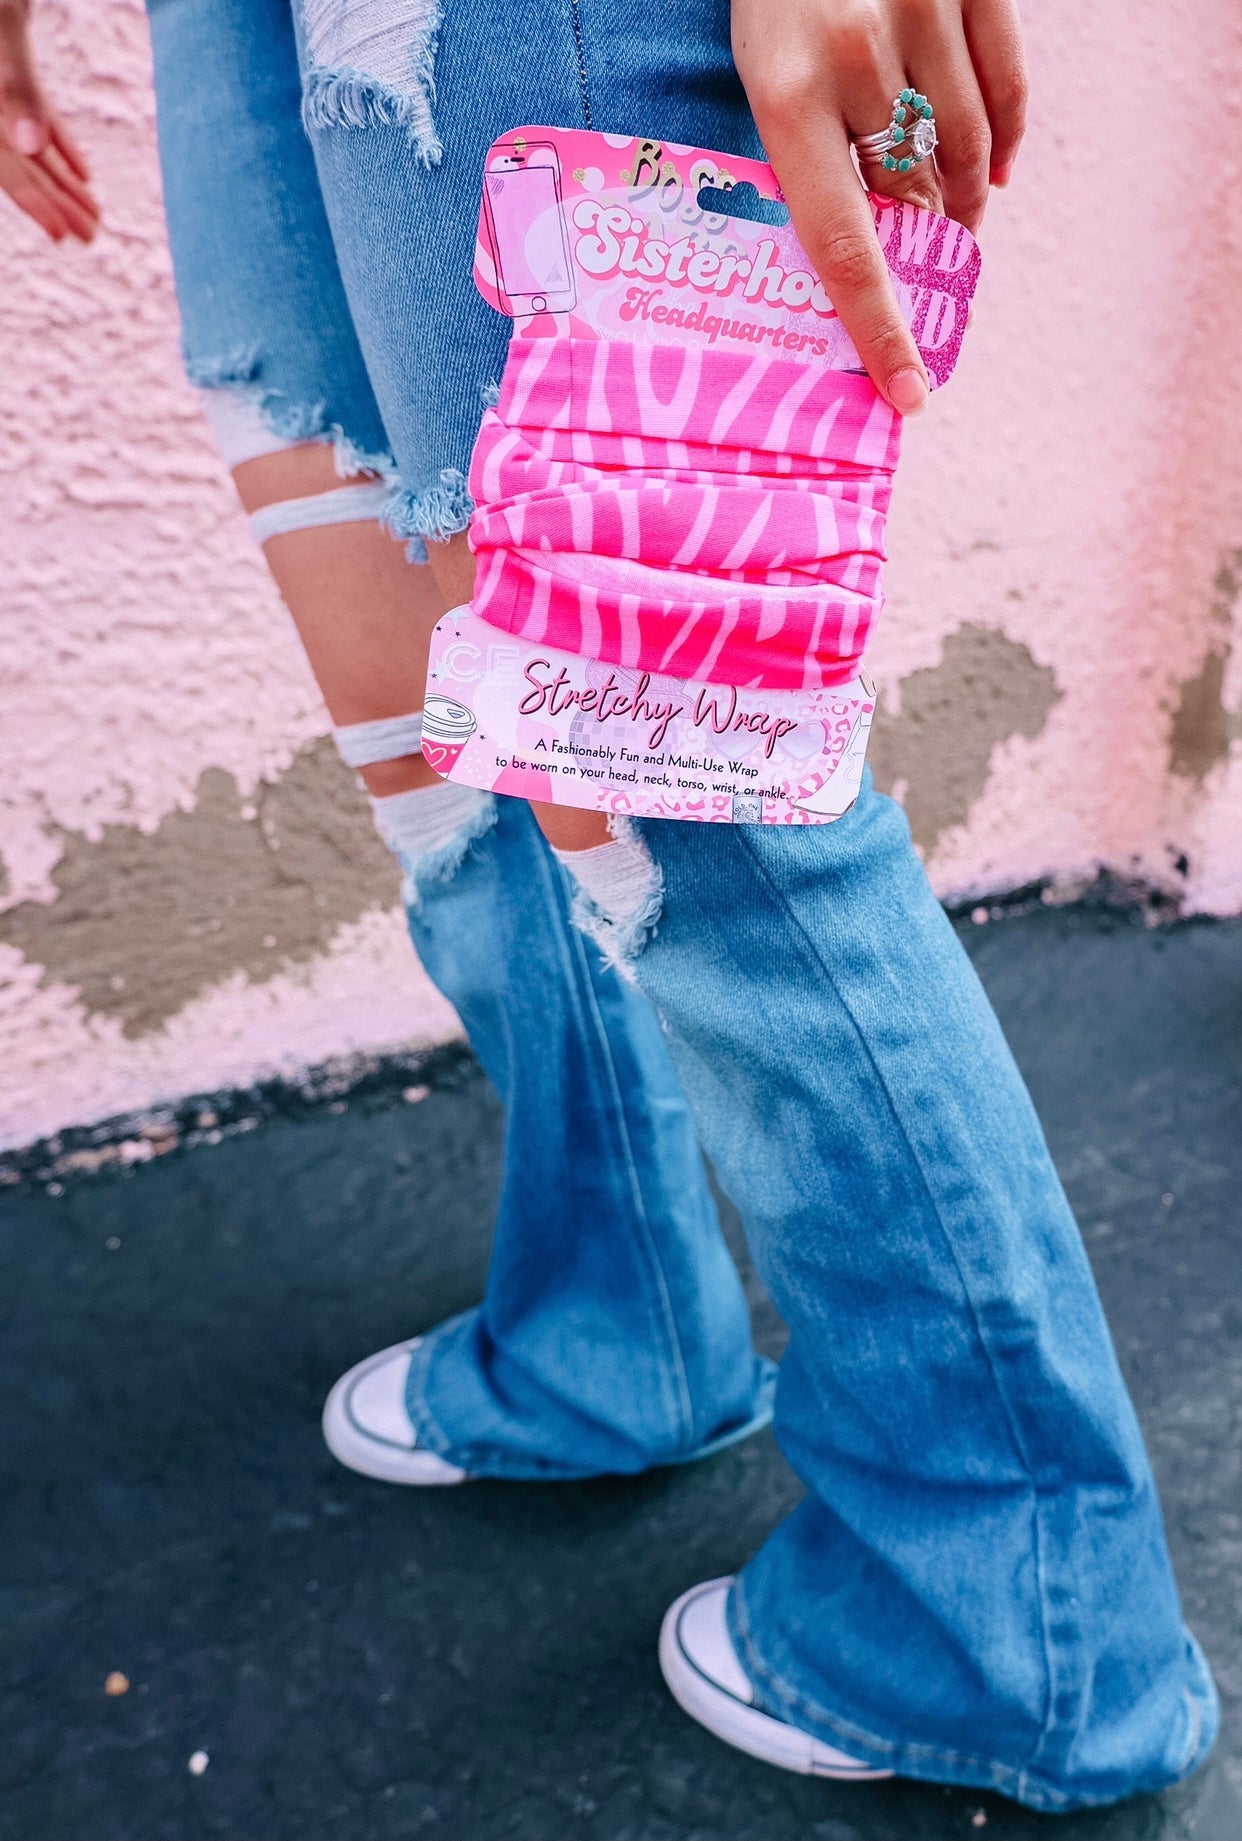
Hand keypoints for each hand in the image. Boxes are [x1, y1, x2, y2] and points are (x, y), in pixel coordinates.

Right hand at [0, 1, 98, 240]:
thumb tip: (32, 147)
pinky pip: (35, 117)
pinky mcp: (10, 73)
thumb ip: (19, 90)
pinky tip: (82, 175)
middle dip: (55, 201)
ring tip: (94, 218)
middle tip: (91, 236)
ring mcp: (0, 94)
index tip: (61, 235)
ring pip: (30, 145)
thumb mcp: (6, 31)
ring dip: (62, 182)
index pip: (5, 163)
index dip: (33, 202)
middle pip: (20, 161)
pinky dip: (58, 145)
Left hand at [732, 0, 1026, 412]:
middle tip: (926, 279)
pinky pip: (1005, 84)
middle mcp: (858, 58)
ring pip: (964, 148)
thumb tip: (853, 252)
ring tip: (955, 224)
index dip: (879, 328)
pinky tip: (996, 170)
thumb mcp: (755, 69)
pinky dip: (1004, 137)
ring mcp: (921, 11)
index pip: (842, 246)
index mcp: (785, 94)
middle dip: (922, 249)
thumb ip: (799, 150)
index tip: (909, 393)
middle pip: (913, 199)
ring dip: (963, 199)